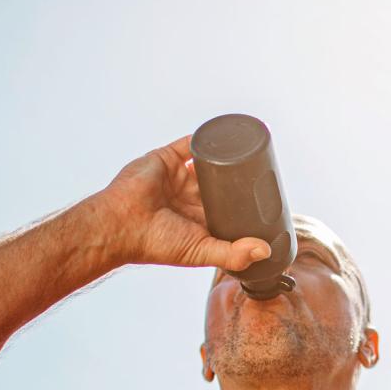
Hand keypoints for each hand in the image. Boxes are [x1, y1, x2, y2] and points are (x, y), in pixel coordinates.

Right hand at [93, 135, 271, 270]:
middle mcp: (189, 198)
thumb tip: (266, 251)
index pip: (228, 209)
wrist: (121, 223)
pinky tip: (225, 135)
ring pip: (208, 163)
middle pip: (221, 184)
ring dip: (226, 156)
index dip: (246, 203)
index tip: (269, 198)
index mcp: (198, 220)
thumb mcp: (201, 251)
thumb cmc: (157, 243)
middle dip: (239, 178)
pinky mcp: (166, 158)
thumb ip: (233, 254)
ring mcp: (177, 177)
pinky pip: (189, 144)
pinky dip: (206, 138)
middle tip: (265, 172)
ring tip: (249, 151)